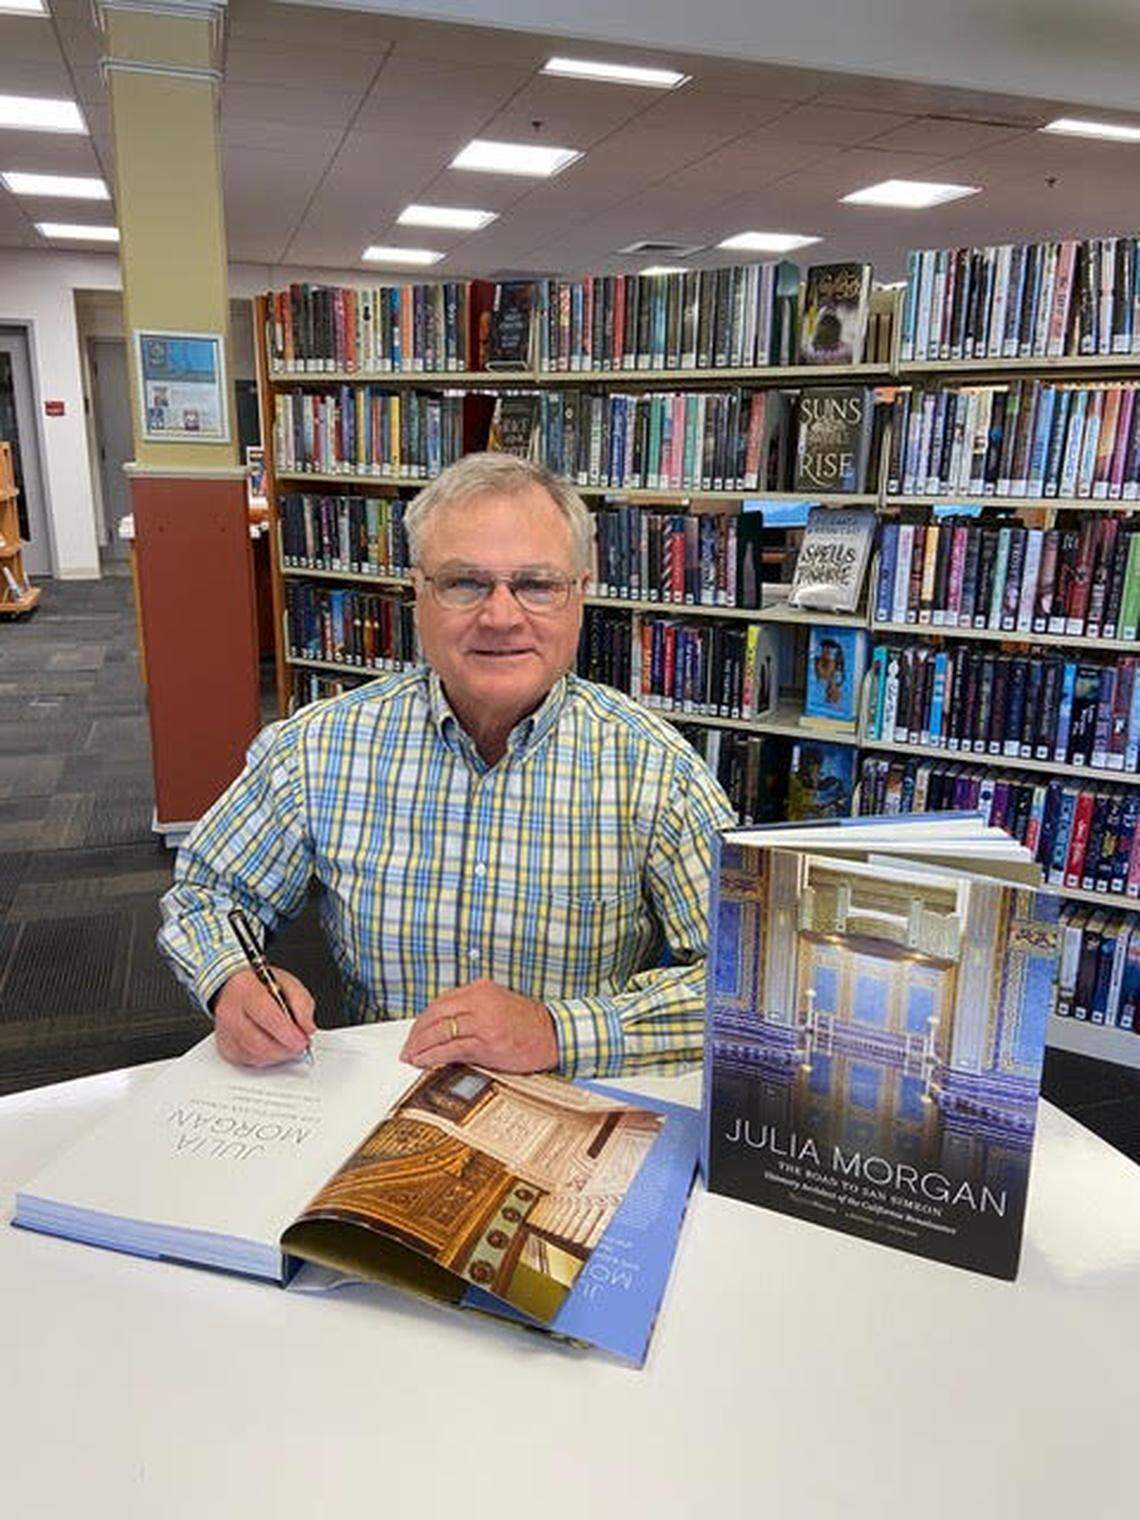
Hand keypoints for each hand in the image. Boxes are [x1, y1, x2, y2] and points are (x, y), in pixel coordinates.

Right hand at [213, 967, 315, 1066]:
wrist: (233, 990)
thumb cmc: (261, 987)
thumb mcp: (288, 984)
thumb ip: (302, 1004)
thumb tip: (307, 1028)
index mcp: (246, 990)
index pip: (266, 1015)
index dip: (287, 1032)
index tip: (303, 1040)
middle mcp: (230, 1012)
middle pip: (257, 1041)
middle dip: (284, 1049)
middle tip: (299, 1046)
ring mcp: (225, 1032)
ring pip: (253, 1055)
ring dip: (277, 1056)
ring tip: (288, 1046)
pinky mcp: (225, 1048)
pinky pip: (248, 1062)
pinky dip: (265, 1059)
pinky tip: (273, 1048)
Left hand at [400, 978, 558, 1072]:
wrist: (554, 1034)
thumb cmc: (527, 1023)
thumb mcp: (497, 1004)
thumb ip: (471, 1009)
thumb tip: (442, 1026)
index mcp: (480, 989)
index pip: (441, 1002)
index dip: (423, 1019)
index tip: (414, 1032)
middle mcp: (480, 1002)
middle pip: (435, 1015)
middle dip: (417, 1033)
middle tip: (407, 1047)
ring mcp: (483, 1022)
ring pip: (440, 1031)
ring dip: (420, 1046)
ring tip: (411, 1057)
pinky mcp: (487, 1043)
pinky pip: (451, 1049)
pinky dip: (433, 1056)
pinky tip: (424, 1062)